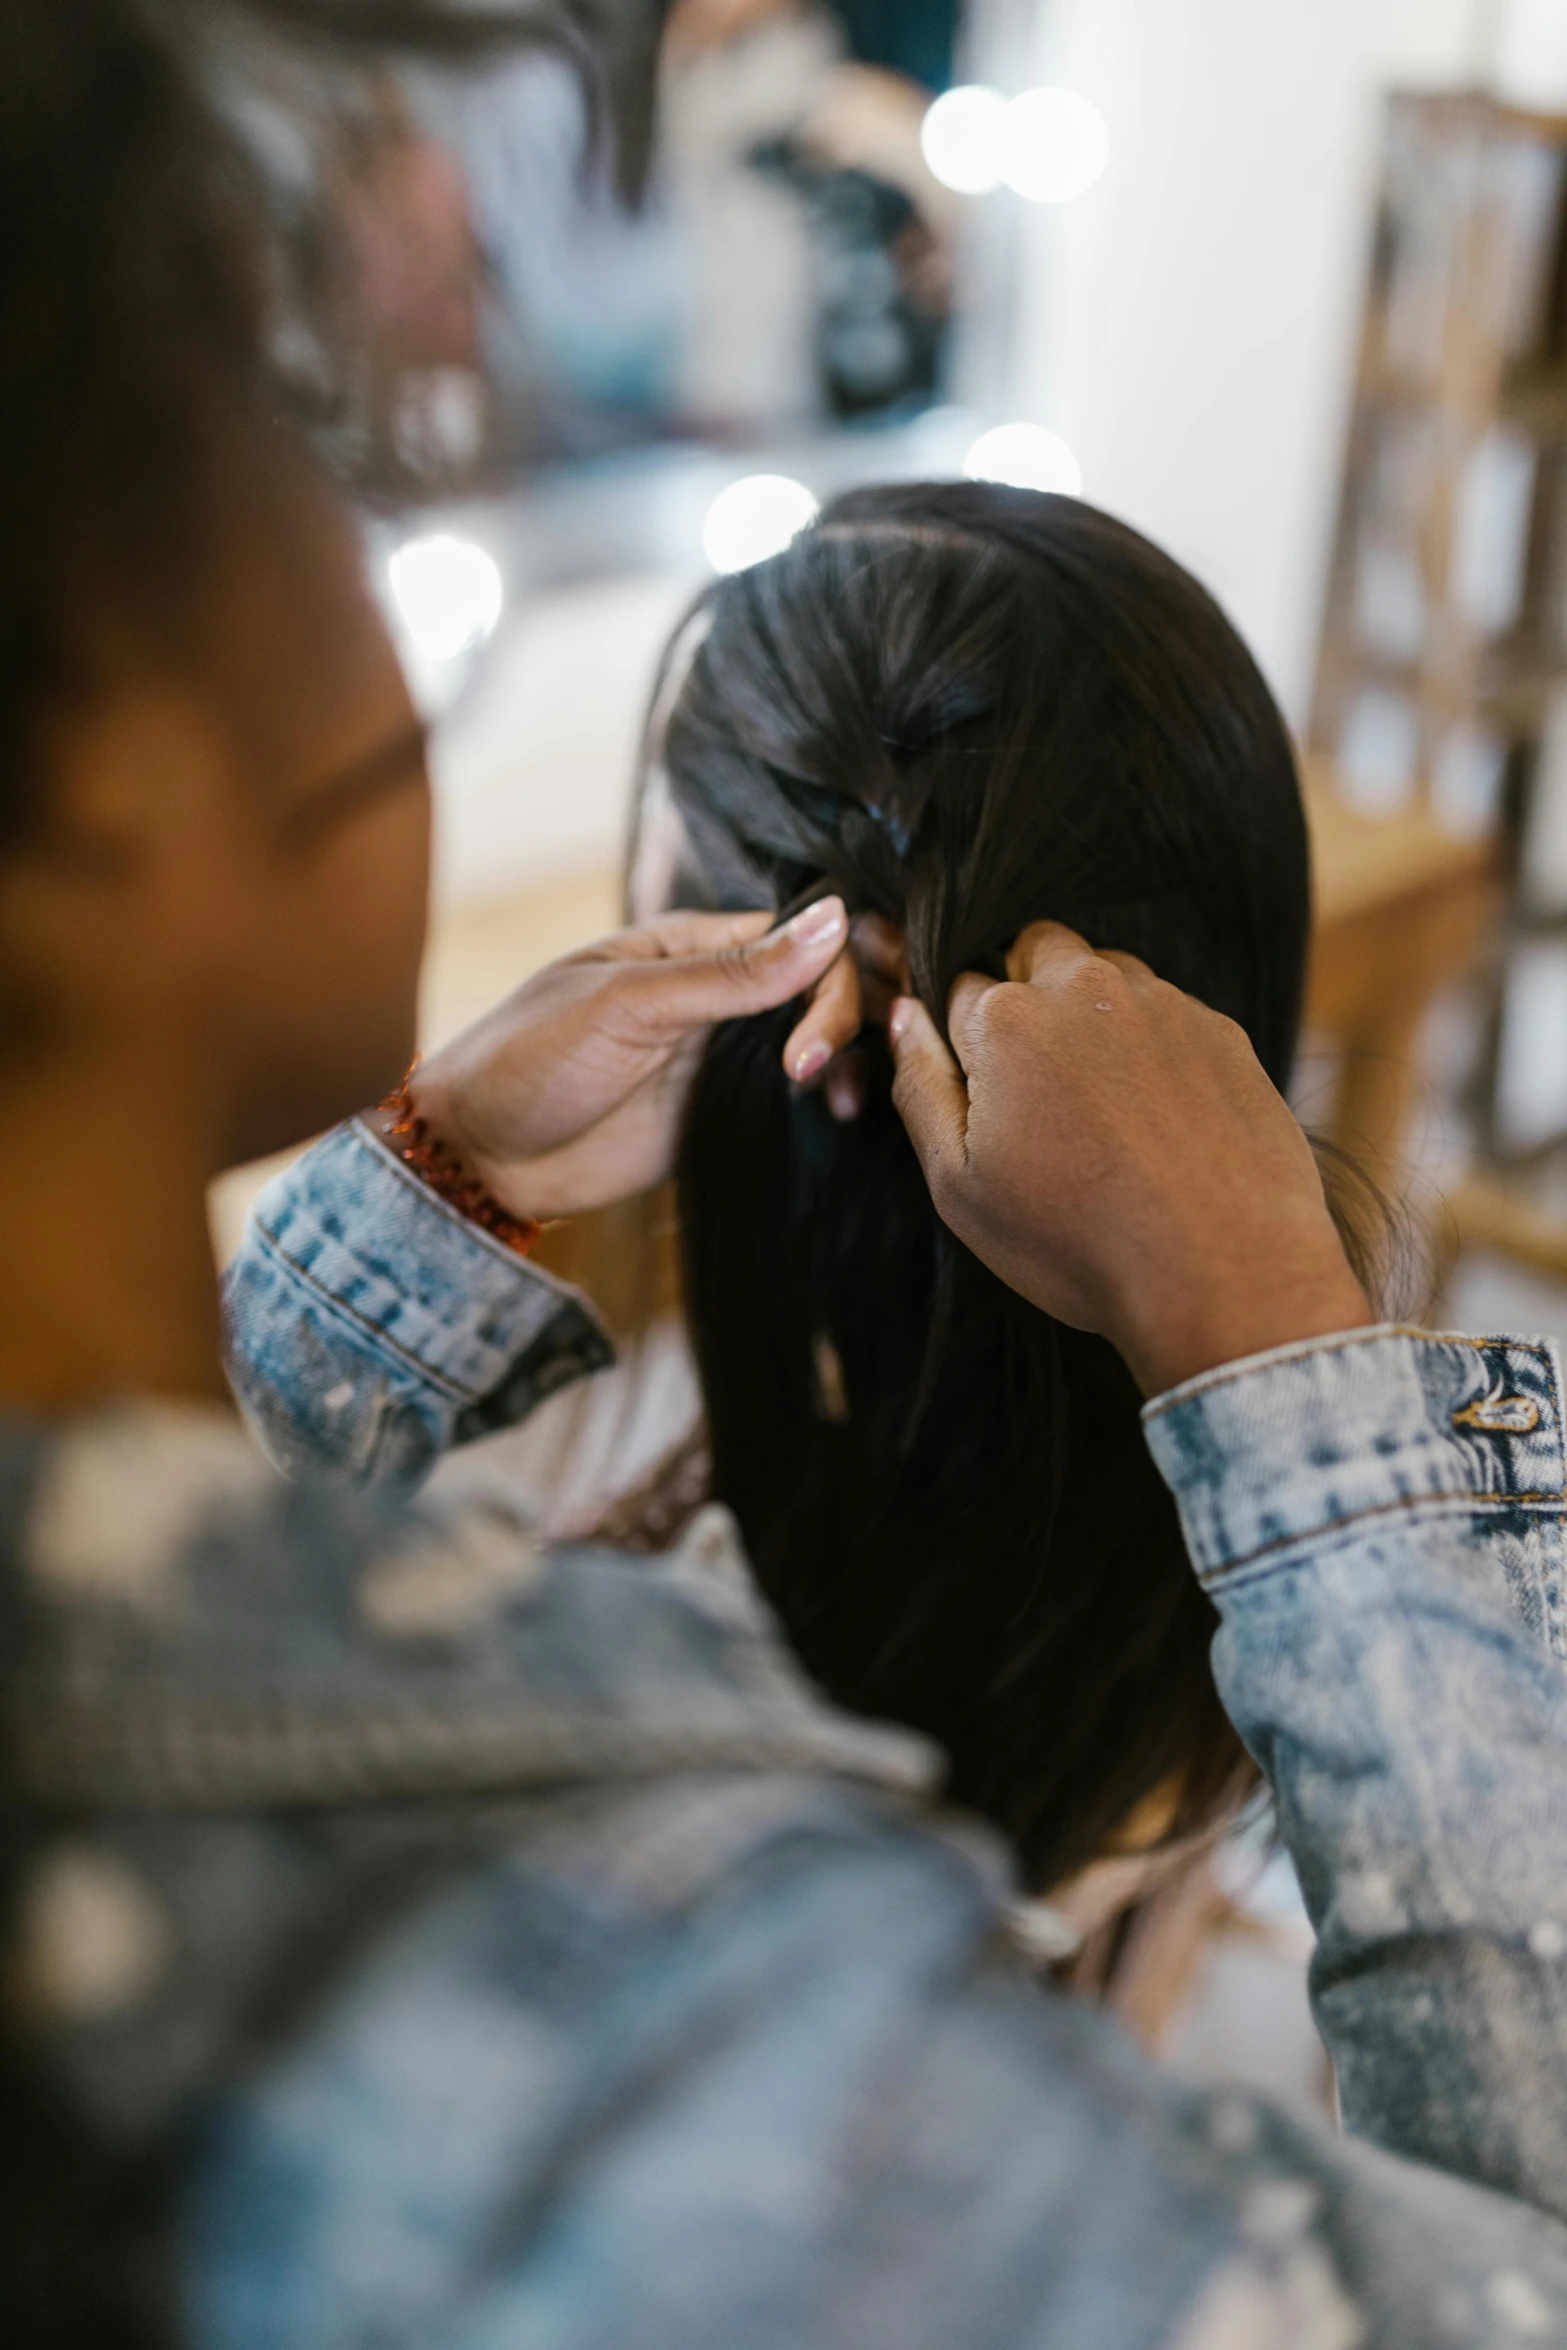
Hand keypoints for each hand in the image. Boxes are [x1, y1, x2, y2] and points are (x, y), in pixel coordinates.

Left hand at [400, 899, 854, 1221]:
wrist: (477, 1156)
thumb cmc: (530, 1059)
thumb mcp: (630, 1006)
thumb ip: (733, 975)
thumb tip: (834, 920)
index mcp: (695, 944)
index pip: (803, 937)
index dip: (836, 974)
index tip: (812, 1043)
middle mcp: (721, 995)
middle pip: (825, 985)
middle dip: (854, 1019)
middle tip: (827, 1076)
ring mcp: (724, 1057)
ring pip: (821, 1043)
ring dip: (851, 1063)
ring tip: (843, 1104)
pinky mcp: (723, 1113)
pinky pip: (795, 1101)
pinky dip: (828, 1103)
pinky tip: (836, 1120)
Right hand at [887, 922, 1371, 1395]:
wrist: (1223, 1271)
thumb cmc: (1076, 1240)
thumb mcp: (959, 1185)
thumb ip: (920, 1086)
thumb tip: (903, 1015)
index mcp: (1005, 1020)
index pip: (956, 987)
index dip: (962, 1039)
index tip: (984, 1090)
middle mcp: (1084, 986)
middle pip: (1035, 951)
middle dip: (1026, 992)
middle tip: (1038, 1084)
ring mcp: (1162, 1003)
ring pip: (1106, 973)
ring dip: (1092, 1013)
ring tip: (1102, 1107)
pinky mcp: (1222, 1030)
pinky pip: (1169, 1013)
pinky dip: (1153, 1048)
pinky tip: (1157, 1122)